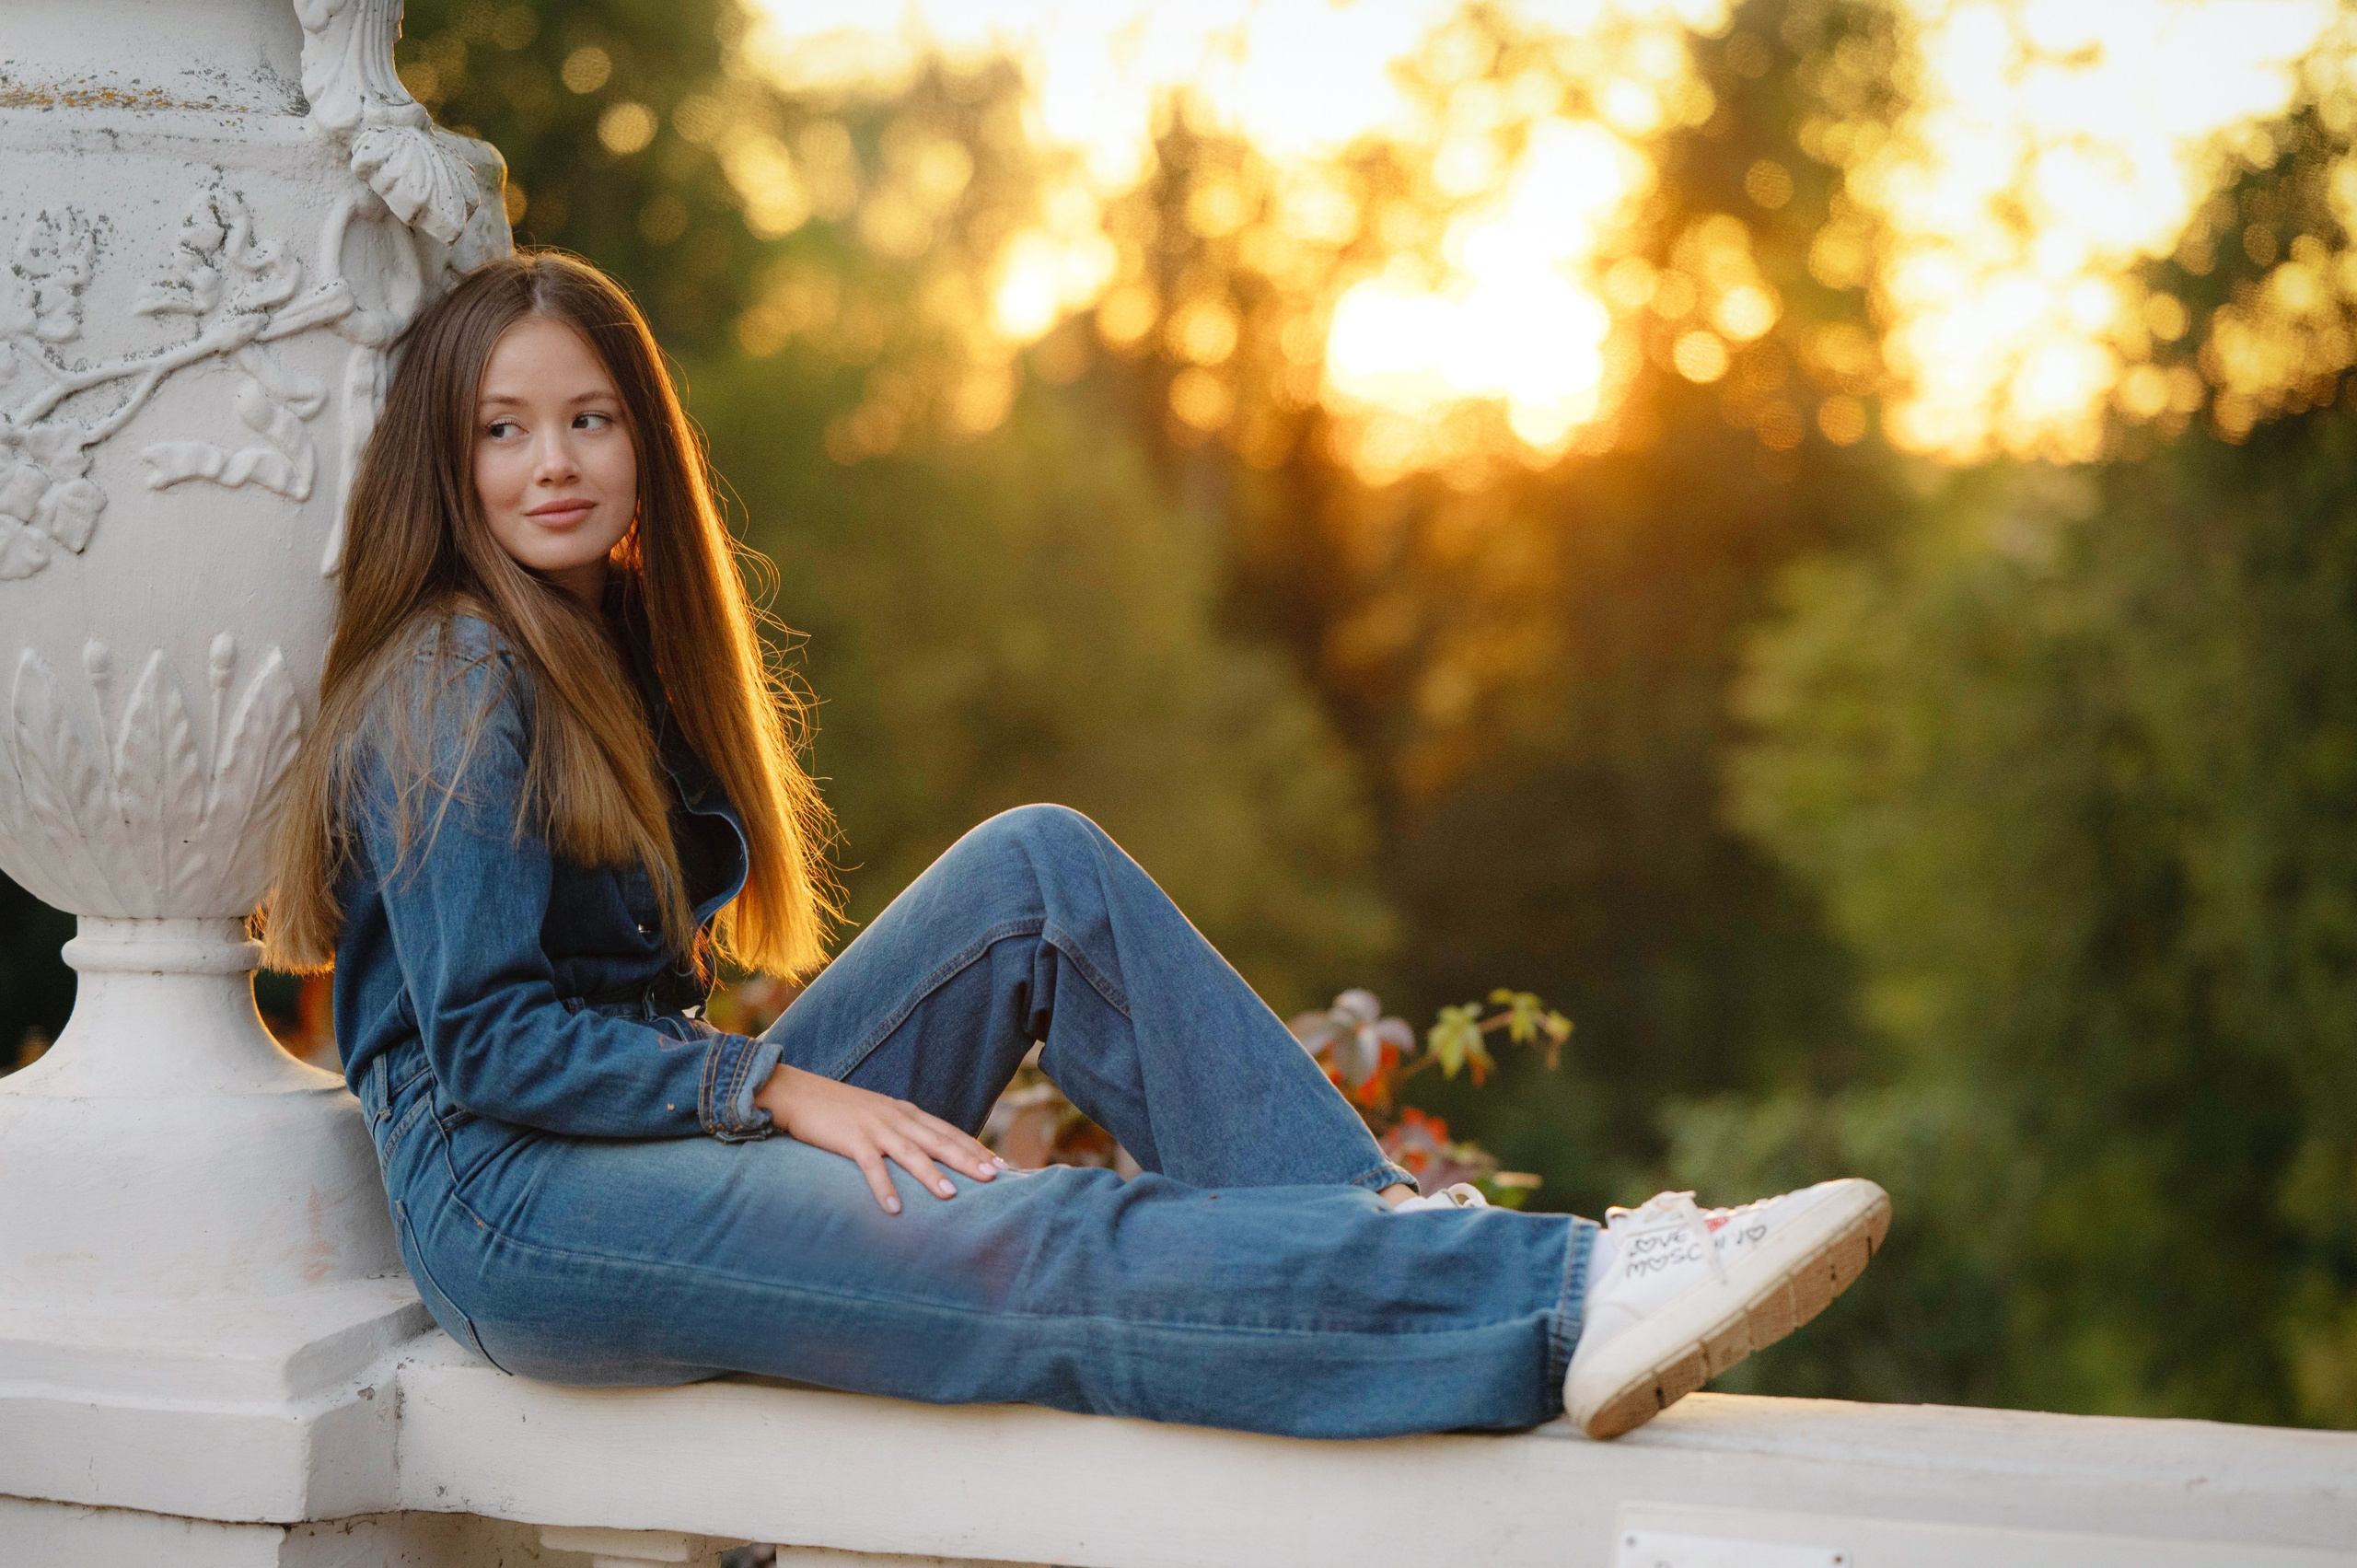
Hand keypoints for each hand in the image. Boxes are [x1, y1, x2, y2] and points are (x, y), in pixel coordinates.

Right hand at [754, 1064, 1004, 1214]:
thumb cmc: (839, 1110)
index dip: (976, 1148)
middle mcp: (896, 1118)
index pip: (949, 1132)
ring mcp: (874, 1128)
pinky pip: (870, 1166)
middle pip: (939, 1141)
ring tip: (951, 1195)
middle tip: (995, 1177)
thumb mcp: (879, 1116)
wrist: (799, 1093)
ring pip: (910, 1153)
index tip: (1002, 1165)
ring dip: (931, 1174)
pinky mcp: (850, 1139)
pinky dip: (883, 1186)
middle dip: (968, 1159)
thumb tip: (927, 1154)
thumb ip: (903, 1131)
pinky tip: (893, 1209)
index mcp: (906, 1113)